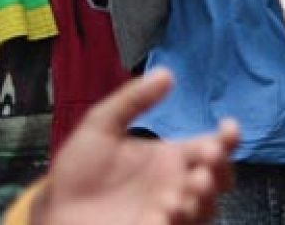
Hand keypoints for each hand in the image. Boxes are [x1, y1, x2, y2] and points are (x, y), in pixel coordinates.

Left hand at [37, 71, 238, 224]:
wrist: (56, 208)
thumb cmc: (79, 171)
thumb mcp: (101, 125)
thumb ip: (133, 100)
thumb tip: (166, 73)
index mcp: (170, 157)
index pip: (211, 146)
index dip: (227, 138)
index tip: (228, 128)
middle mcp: (176, 185)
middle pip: (217, 179)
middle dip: (220, 169)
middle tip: (208, 159)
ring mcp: (168, 211)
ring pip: (206, 207)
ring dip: (204, 196)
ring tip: (189, 187)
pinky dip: (181, 219)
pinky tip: (167, 209)